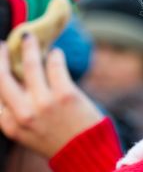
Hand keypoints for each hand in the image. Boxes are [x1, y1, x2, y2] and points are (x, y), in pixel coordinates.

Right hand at [0, 33, 103, 157]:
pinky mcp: (66, 95)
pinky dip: (54, 56)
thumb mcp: (26, 132)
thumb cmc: (55, 139)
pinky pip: (55, 66)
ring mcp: (44, 103)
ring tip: (28, 38)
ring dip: (29, 48)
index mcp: (10, 124)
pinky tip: (55, 52)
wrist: (85, 152)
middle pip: (3, 77)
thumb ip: (16, 112)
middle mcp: (23, 114)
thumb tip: (12, 80)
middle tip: (2, 45)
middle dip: (1, 57)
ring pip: (31, 66)